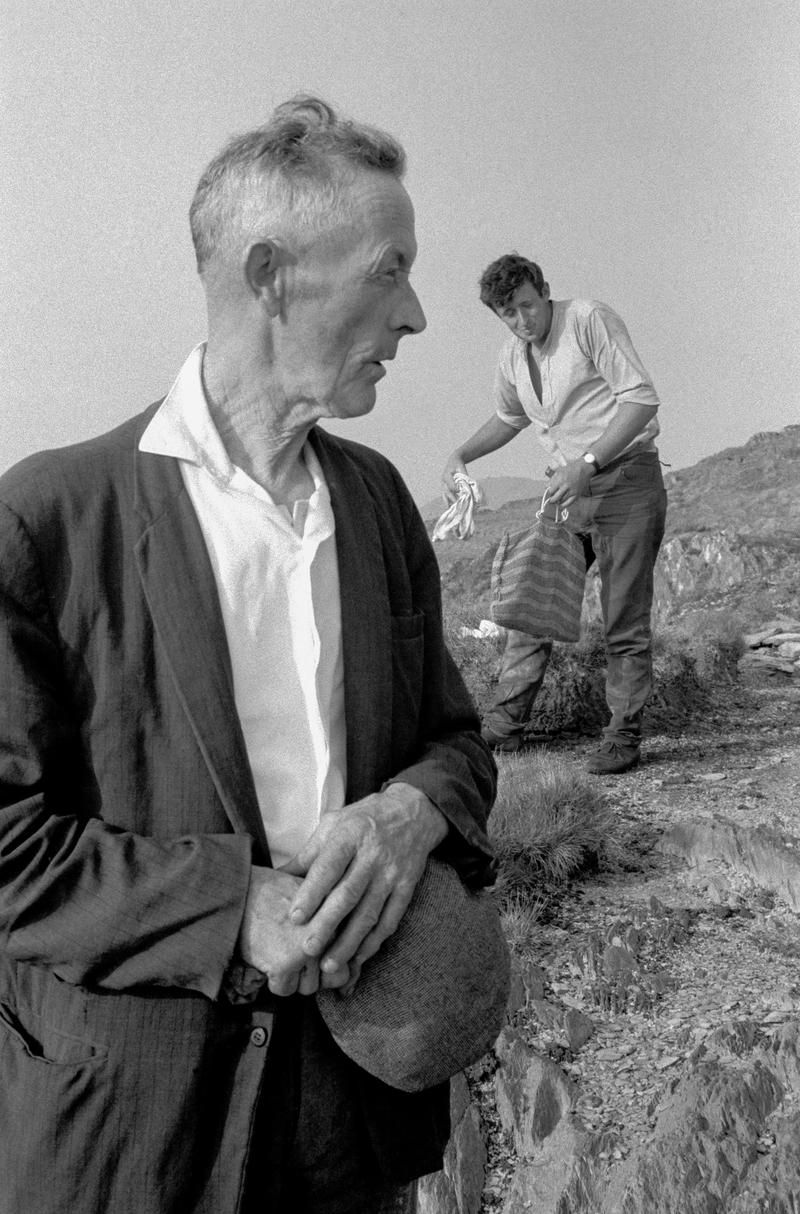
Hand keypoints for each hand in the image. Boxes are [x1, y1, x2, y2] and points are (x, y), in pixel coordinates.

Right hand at [237, 866, 351, 996]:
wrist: (239, 890)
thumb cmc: (274, 894)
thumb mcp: (313, 901)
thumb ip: (332, 928)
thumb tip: (348, 980)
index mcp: (338, 915)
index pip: (349, 959)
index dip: (334, 967)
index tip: (321, 966)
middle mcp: (328, 933)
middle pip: (332, 978)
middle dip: (315, 973)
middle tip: (294, 955)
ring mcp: (307, 949)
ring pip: (309, 988)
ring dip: (294, 978)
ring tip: (279, 950)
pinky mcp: (285, 963)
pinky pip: (285, 990)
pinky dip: (274, 981)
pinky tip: (267, 956)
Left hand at [281, 783, 447, 975]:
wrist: (413, 812)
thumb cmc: (363, 820)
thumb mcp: (333, 825)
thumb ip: (308, 854)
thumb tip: (276, 877)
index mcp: (349, 836)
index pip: (328, 867)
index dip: (311, 893)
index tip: (294, 917)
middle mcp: (372, 856)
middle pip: (348, 894)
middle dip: (327, 924)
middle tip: (307, 949)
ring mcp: (391, 873)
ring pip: (369, 913)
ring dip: (349, 942)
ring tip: (328, 965)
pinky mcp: (406, 887)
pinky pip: (390, 919)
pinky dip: (374, 941)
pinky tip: (358, 957)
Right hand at [440, 453, 468, 504]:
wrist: (453, 461)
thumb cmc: (458, 465)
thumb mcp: (462, 468)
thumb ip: (465, 476)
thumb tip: (470, 485)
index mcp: (446, 475)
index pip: (450, 484)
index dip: (454, 488)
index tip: (459, 492)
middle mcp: (443, 481)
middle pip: (446, 491)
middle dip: (452, 498)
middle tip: (457, 503)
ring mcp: (443, 485)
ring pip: (445, 495)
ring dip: (449, 502)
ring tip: (452, 509)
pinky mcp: (445, 488)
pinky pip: (445, 496)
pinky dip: (448, 501)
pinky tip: (451, 507)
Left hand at [545, 459, 594, 509]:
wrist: (584, 468)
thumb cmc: (571, 469)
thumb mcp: (559, 471)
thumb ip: (552, 480)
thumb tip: (546, 487)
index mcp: (560, 480)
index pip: (551, 491)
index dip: (549, 493)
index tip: (550, 493)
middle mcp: (566, 486)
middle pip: (555, 498)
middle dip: (552, 500)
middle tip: (551, 500)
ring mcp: (572, 491)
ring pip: (562, 501)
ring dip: (558, 502)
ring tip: (557, 501)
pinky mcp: (577, 494)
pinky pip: (569, 503)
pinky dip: (564, 505)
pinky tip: (561, 505)